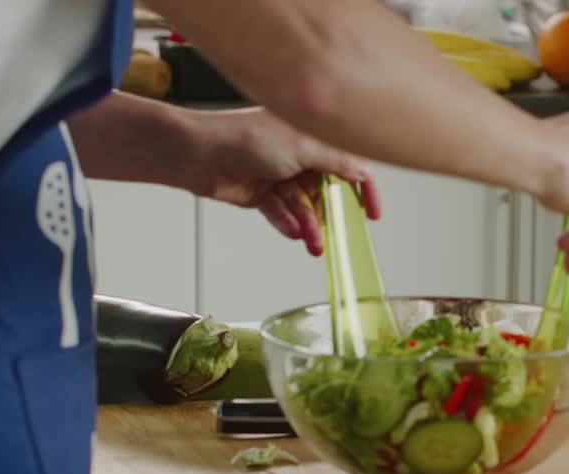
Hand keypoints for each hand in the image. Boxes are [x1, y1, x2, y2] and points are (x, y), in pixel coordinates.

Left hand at [181, 108, 382, 255]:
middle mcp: (296, 153)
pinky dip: (287, 222)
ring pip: (302, 205)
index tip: (371, 212)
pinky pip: (281, 212)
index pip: (347, 162)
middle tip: (339, 233)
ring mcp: (278, 174)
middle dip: (330, 213)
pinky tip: (294, 233)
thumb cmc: (242, 137)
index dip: (363, 187)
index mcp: (310, 134)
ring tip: (313, 244)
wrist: (196, 153)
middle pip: (324, 189)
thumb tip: (365, 172)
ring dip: (309, 225)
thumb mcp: (301, 148)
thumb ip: (336, 162)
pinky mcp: (261, 193)